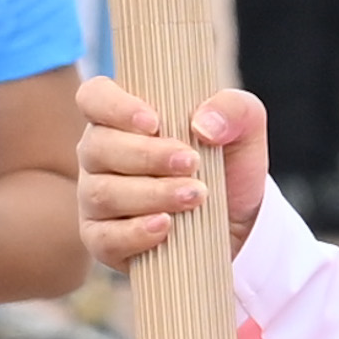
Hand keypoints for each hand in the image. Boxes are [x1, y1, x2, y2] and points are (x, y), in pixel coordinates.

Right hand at [72, 71, 267, 277]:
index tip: (154, 123)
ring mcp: (95, 199)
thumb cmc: (228, 166)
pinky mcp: (102, 240)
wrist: (237, 223)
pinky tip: (165, 226)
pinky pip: (104, 238)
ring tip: (195, 196)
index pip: (94, 97)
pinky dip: (135, 233)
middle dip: (147, 156)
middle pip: (98, 147)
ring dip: (151, 194)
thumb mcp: (245, 129)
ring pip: (103, 193)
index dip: (114, 107)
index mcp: (122, 118)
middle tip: (191, 163)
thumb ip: (233, 110)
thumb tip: (203, 124)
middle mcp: (100, 155)